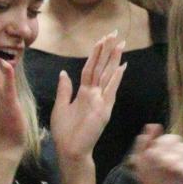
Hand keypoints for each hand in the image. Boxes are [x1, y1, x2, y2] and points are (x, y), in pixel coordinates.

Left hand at [49, 33, 124, 166]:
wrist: (70, 150)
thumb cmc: (65, 132)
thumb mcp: (60, 106)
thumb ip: (64, 90)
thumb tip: (64, 73)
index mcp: (84, 93)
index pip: (91, 68)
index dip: (96, 53)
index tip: (102, 39)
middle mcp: (95, 94)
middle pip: (102, 67)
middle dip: (107, 50)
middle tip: (115, 33)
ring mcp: (101, 101)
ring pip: (108, 75)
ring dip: (113, 59)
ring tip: (120, 43)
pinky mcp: (104, 109)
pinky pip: (111, 90)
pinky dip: (116, 78)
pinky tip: (122, 66)